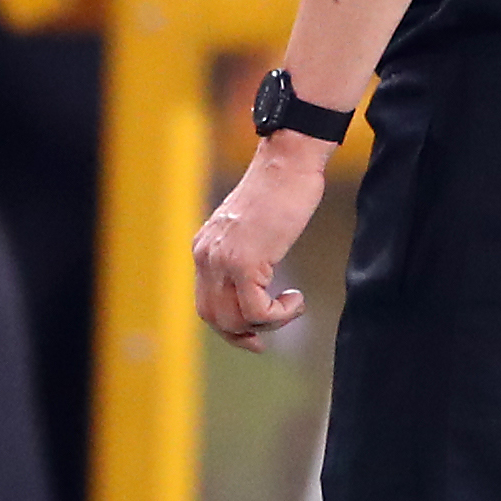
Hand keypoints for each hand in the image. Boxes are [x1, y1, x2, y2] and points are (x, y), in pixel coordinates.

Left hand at [194, 143, 328, 350]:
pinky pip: (257, 311)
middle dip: (242, 335)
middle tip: (267, 337)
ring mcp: (223, 260)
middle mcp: (206, 255)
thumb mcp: (250, 228)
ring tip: (291, 306)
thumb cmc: (279, 191)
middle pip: (214, 317)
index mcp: (204, 248)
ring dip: (268, 324)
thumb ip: (243, 254)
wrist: (288, 163)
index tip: (254, 336)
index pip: (205, 304)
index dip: (229, 327)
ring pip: (235, 320)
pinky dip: (280, 315)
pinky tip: (296, 298)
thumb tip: (253, 284)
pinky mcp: (246, 262)